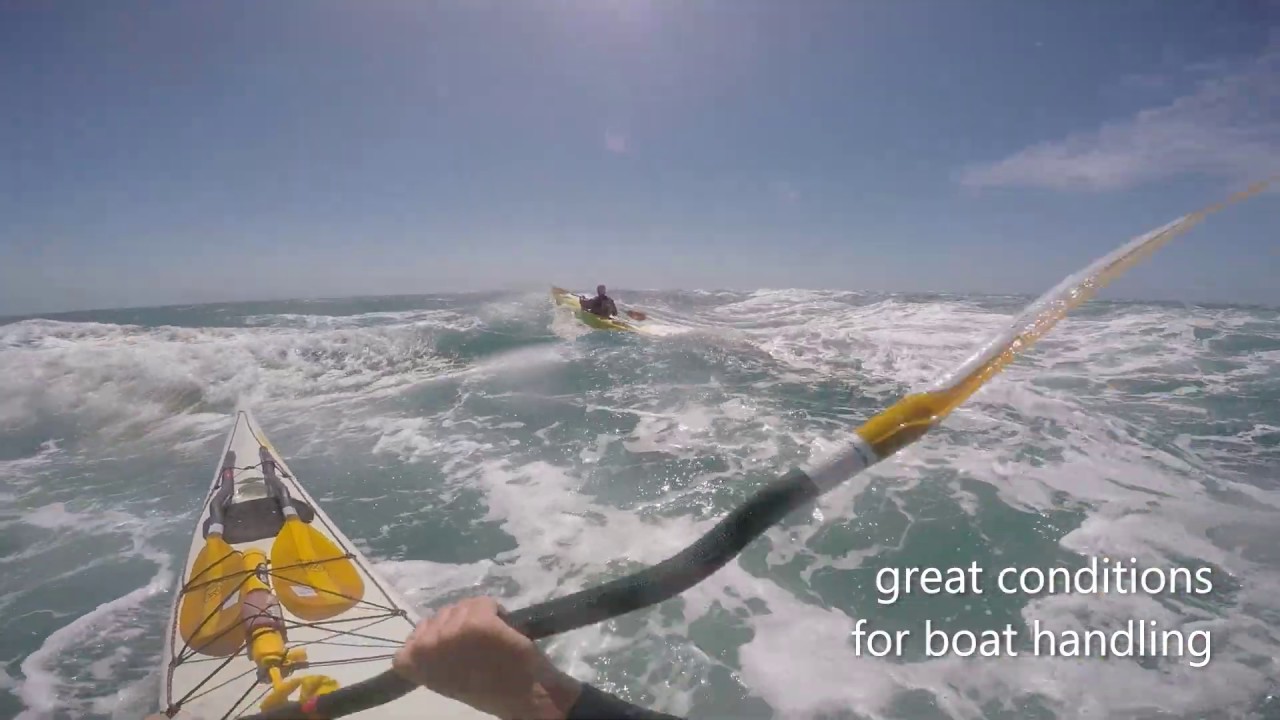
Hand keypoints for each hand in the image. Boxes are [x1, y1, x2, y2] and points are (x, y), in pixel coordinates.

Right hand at [393, 597, 581, 719]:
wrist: (522, 694)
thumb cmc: (484, 687)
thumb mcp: (444, 678)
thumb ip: (430, 658)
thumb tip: (427, 635)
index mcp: (416, 664)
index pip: (405, 646)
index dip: (425, 642)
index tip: (446, 653)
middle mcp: (428, 646)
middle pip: (438, 616)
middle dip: (455, 626)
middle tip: (474, 648)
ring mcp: (452, 632)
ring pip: (461, 606)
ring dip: (475, 617)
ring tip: (488, 641)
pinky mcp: (477, 623)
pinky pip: (483, 602)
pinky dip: (496, 611)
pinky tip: (501, 632)